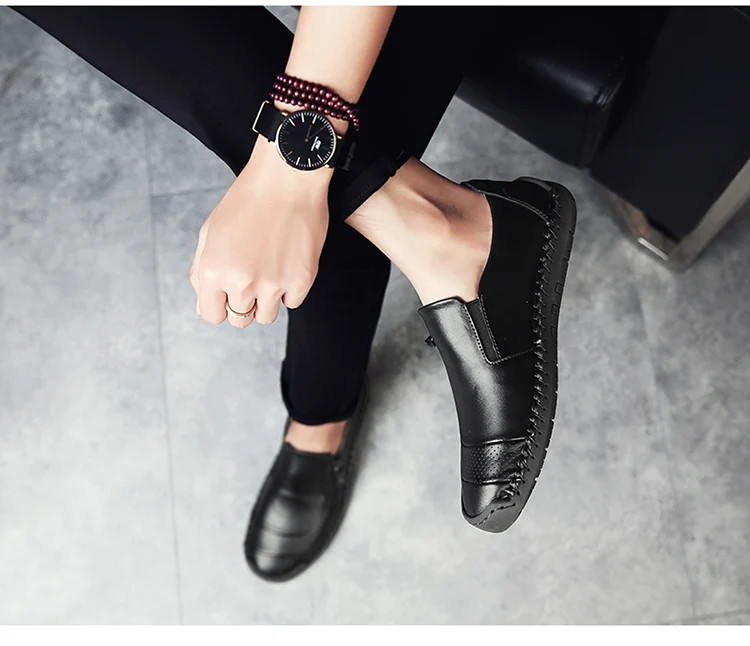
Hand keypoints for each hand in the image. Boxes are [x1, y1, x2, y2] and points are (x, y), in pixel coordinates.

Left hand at [189, 139, 332, 328]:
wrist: (286, 180)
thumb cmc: (247, 200)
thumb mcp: (210, 232)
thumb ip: (202, 270)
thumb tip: (204, 302)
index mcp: (213, 272)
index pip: (212, 315)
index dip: (219, 305)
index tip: (228, 294)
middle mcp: (242, 283)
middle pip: (239, 320)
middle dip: (242, 304)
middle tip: (251, 278)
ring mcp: (273, 284)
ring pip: (266, 316)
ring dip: (267, 299)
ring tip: (270, 270)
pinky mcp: (301, 281)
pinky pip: (292, 302)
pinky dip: (290, 289)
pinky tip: (287, 263)